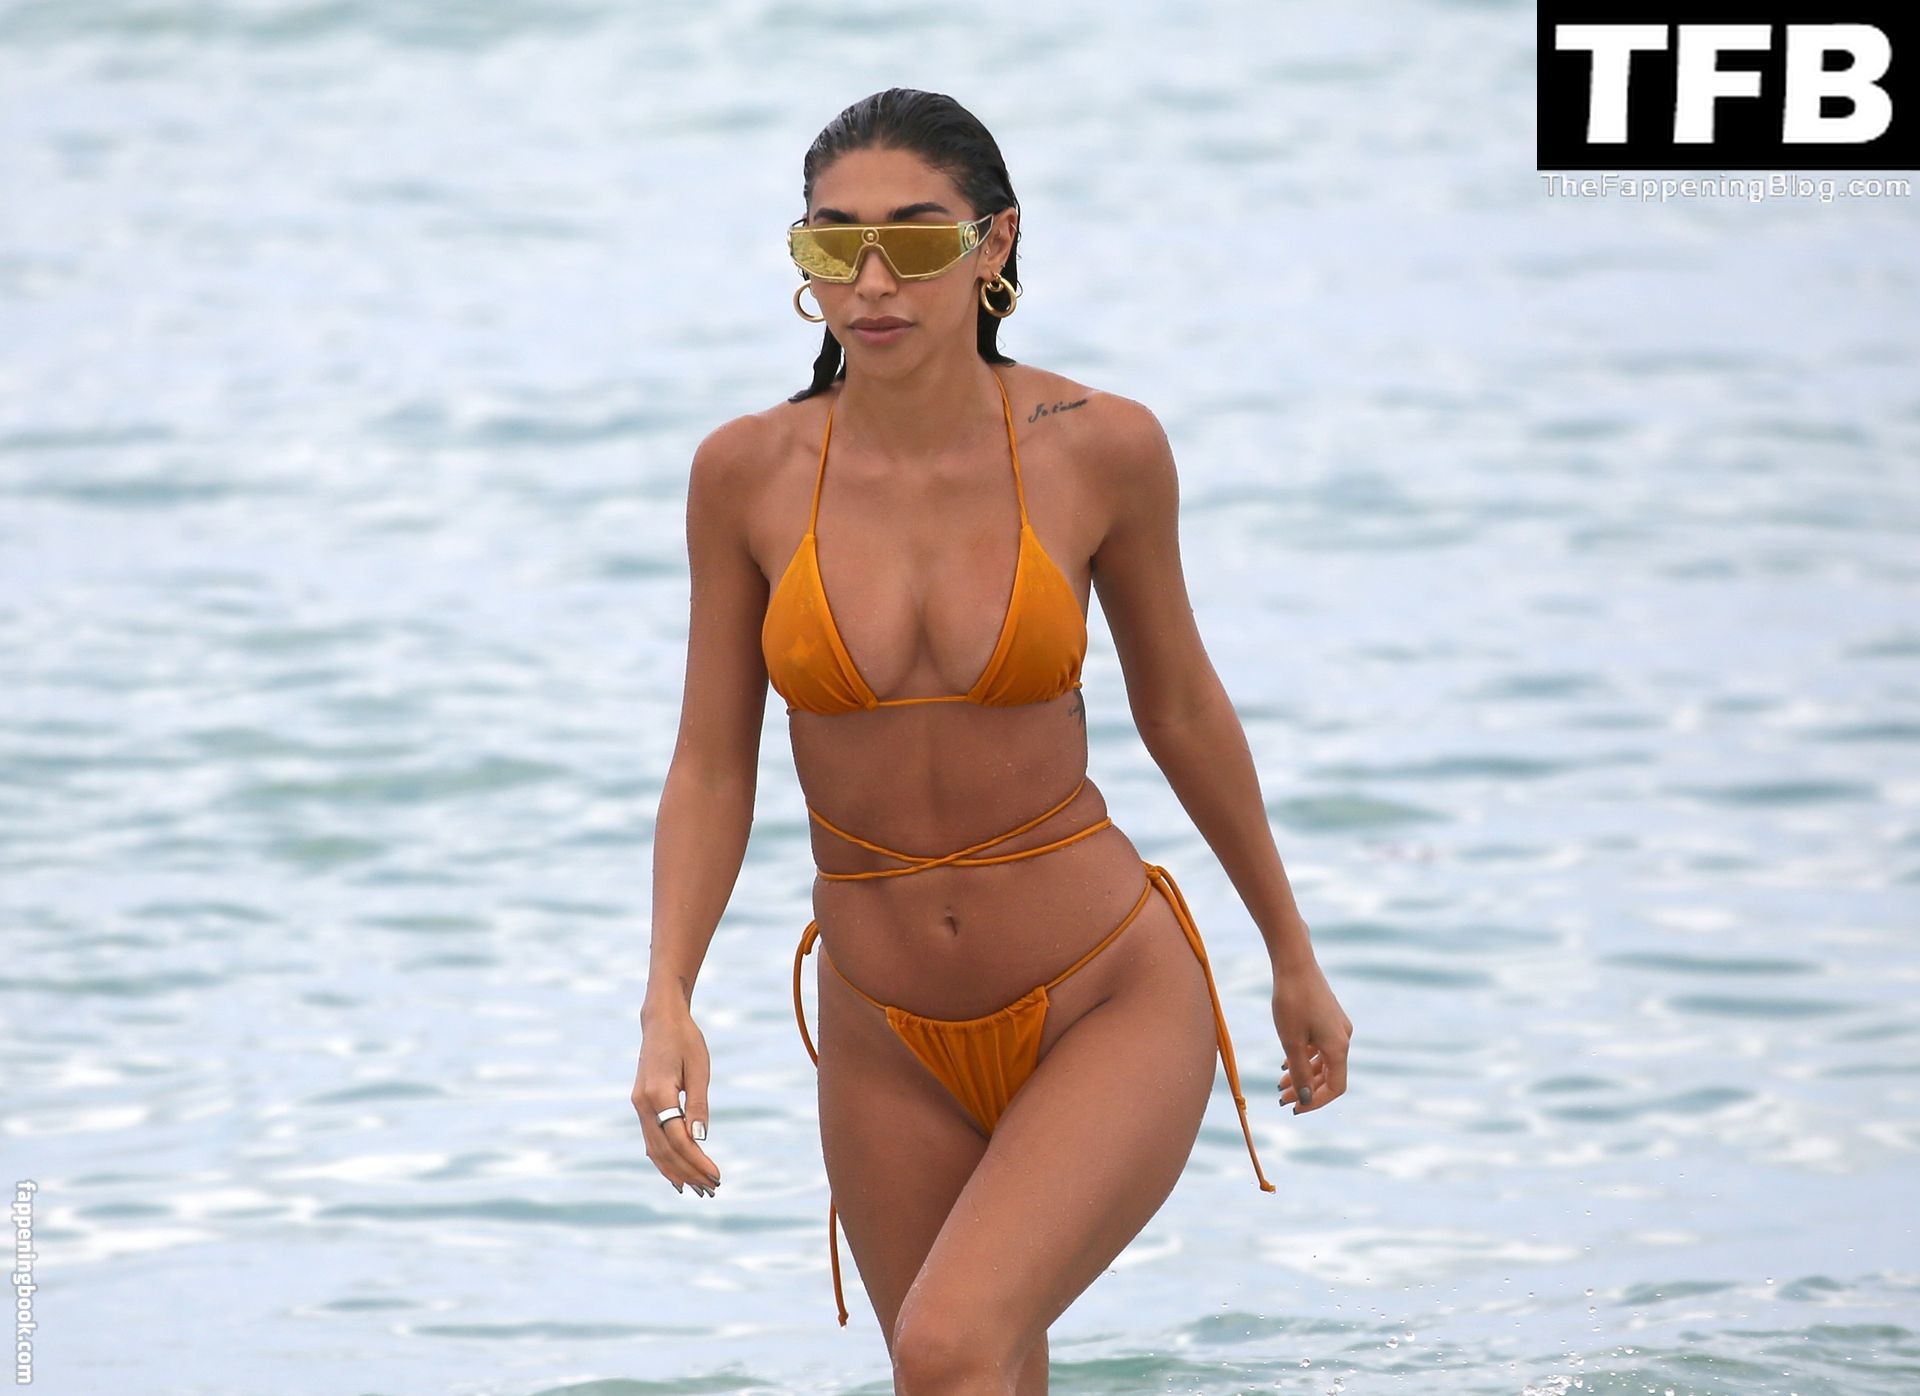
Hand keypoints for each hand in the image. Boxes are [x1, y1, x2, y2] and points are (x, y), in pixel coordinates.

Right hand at [632, 1009, 722, 1196]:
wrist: (661, 1021)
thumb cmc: (685, 1040)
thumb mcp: (699, 1069)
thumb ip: (698, 1104)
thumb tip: (700, 1139)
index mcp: (657, 1093)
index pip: (678, 1138)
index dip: (697, 1161)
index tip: (716, 1176)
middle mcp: (642, 1103)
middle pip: (664, 1150)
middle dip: (688, 1172)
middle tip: (712, 1190)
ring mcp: (638, 1105)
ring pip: (654, 1149)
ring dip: (675, 1170)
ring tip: (696, 1189)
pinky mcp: (641, 1105)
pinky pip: (650, 1139)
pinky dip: (663, 1159)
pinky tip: (676, 1173)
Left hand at [1272, 955, 1350, 1114]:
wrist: (1294, 962)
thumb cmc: (1291, 1001)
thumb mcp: (1291, 1041)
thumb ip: (1300, 1072)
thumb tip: (1304, 1098)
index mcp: (1338, 1047)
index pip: (1335, 1087)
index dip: (1316, 1102)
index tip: (1293, 1108)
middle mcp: (1343, 1038)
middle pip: (1330, 1076)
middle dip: (1306, 1090)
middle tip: (1281, 1099)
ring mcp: (1337, 1027)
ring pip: (1323, 1061)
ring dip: (1304, 1075)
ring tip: (1279, 1083)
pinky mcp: (1328, 1017)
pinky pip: (1320, 1046)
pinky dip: (1305, 1057)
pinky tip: (1285, 1062)